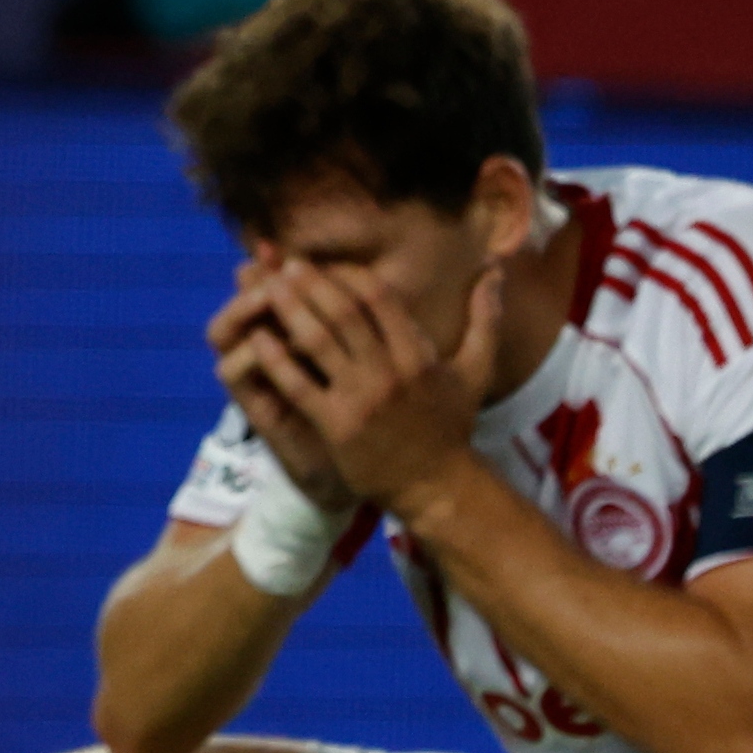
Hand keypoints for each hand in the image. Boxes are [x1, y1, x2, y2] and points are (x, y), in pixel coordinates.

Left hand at [223, 248, 499, 525]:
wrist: (436, 487)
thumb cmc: (451, 427)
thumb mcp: (474, 371)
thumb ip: (485, 320)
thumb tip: (496, 271)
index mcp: (420, 355)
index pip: (379, 298)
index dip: (348, 274)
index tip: (326, 264)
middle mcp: (391, 372)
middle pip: (343, 313)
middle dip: (313, 283)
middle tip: (287, 264)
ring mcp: (362, 399)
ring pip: (318, 342)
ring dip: (289, 310)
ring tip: (265, 287)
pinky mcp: (336, 426)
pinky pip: (298, 384)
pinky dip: (275, 358)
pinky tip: (256, 338)